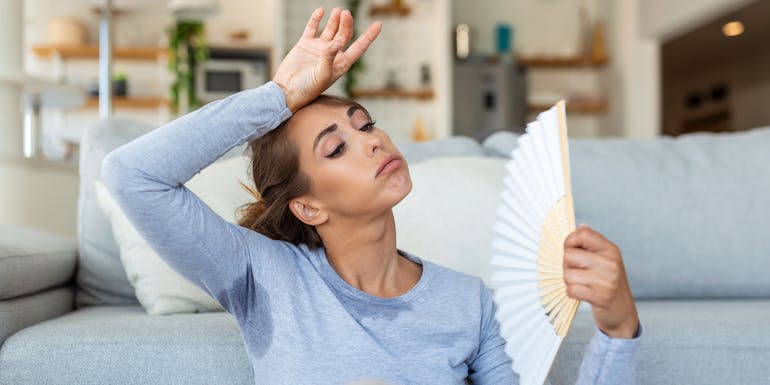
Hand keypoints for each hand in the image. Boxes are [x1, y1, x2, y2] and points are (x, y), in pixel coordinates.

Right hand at [273, 7, 381, 111]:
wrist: (286, 91)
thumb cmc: (307, 89)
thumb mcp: (322, 75)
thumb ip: (329, 58)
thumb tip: (337, 43)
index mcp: (341, 64)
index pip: (359, 47)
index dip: (368, 36)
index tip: (378, 24)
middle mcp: (332, 54)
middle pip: (344, 35)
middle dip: (346, 24)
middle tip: (345, 13)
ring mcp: (318, 48)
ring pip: (330, 29)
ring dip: (335, 20)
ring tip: (338, 11)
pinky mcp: (305, 44)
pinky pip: (312, 28)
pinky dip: (316, 19)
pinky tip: (321, 11)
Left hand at [563, 224, 638, 338]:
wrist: (623, 312)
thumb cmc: (610, 284)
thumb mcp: (606, 261)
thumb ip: (592, 245)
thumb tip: (581, 226)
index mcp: (611, 250)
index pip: (582, 234)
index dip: (570, 241)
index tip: (572, 250)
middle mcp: (610, 263)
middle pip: (569, 255)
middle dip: (567, 265)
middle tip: (578, 272)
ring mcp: (606, 280)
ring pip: (568, 274)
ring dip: (570, 281)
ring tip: (582, 284)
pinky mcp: (600, 296)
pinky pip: (571, 289)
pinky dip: (572, 293)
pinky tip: (583, 294)